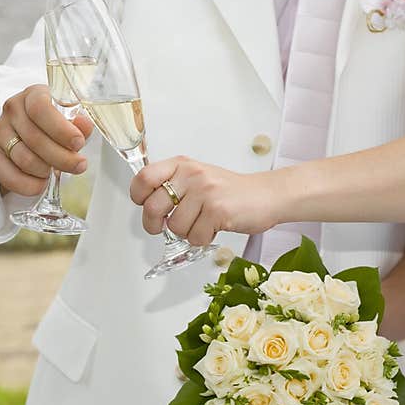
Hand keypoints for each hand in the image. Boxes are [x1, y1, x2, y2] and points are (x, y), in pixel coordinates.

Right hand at [0, 84, 93, 195]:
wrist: (30, 132)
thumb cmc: (56, 124)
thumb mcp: (71, 118)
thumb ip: (79, 123)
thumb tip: (83, 125)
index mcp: (33, 94)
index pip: (40, 108)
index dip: (61, 129)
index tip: (78, 143)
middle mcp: (11, 110)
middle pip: (35, 139)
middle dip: (62, 158)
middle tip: (79, 166)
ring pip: (24, 159)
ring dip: (46, 171)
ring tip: (57, 172)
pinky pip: (8, 176)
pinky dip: (28, 185)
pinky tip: (41, 184)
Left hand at [129, 156, 280, 245]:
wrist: (266, 195)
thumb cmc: (230, 191)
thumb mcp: (197, 179)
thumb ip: (173, 186)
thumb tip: (146, 205)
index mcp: (182, 165)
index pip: (144, 177)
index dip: (138, 196)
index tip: (144, 205)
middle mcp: (191, 175)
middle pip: (153, 207)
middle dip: (154, 224)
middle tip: (163, 227)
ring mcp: (205, 191)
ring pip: (176, 227)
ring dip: (187, 233)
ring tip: (201, 223)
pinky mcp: (218, 210)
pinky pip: (195, 237)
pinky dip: (203, 238)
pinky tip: (214, 227)